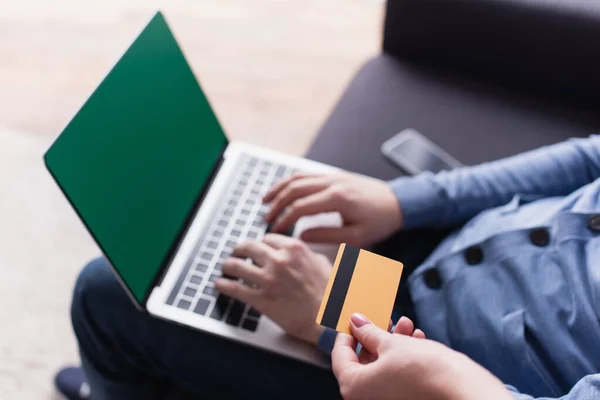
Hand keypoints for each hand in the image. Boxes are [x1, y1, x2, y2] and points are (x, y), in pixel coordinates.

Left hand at [215, 234, 330, 344]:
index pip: (267, 239)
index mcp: (294, 249)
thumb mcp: (324, 265)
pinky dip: (224, 285)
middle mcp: (279, 261)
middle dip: (239, 249)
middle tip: (236, 252)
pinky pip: (235, 289)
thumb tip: (304, 254)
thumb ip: (309, 256)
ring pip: (237, 266)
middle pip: (249, 247)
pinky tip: (219, 284)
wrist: (329, 319)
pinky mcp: (261, 299)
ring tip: (225, 267)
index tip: (257, 247)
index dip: (260, 244)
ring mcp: (268, 280)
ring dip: (228, 265)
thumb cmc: (331, 295)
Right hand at [263, 172, 402, 246]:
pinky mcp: (334, 175)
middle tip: (265, 218)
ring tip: (265, 201)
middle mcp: (332, 183)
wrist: (399, 203)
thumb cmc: (380, 222)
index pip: (301, 207)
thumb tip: (301, 236)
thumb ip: (326, 237)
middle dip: (277, 204)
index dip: (284, 219)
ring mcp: (333, 176)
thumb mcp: (356, 237)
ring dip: (279, 188)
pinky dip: (291, 181)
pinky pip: (307, 174)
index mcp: (337, 199)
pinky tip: (283, 190)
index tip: (274, 230)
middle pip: (294, 189)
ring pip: (298, 177)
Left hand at [332, 314, 510, 399]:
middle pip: (362, 363)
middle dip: (376, 337)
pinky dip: (403, 359)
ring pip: (382, 368)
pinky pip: (396, 379)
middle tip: (384, 318)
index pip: (340, 356)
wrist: (461, 391)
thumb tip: (356, 322)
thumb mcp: (391, 343)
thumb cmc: (424, 369)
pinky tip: (418, 340)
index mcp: (353, 388)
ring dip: (393, 344)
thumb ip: (369, 333)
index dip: (347, 333)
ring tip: (408, 325)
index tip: (354, 319)